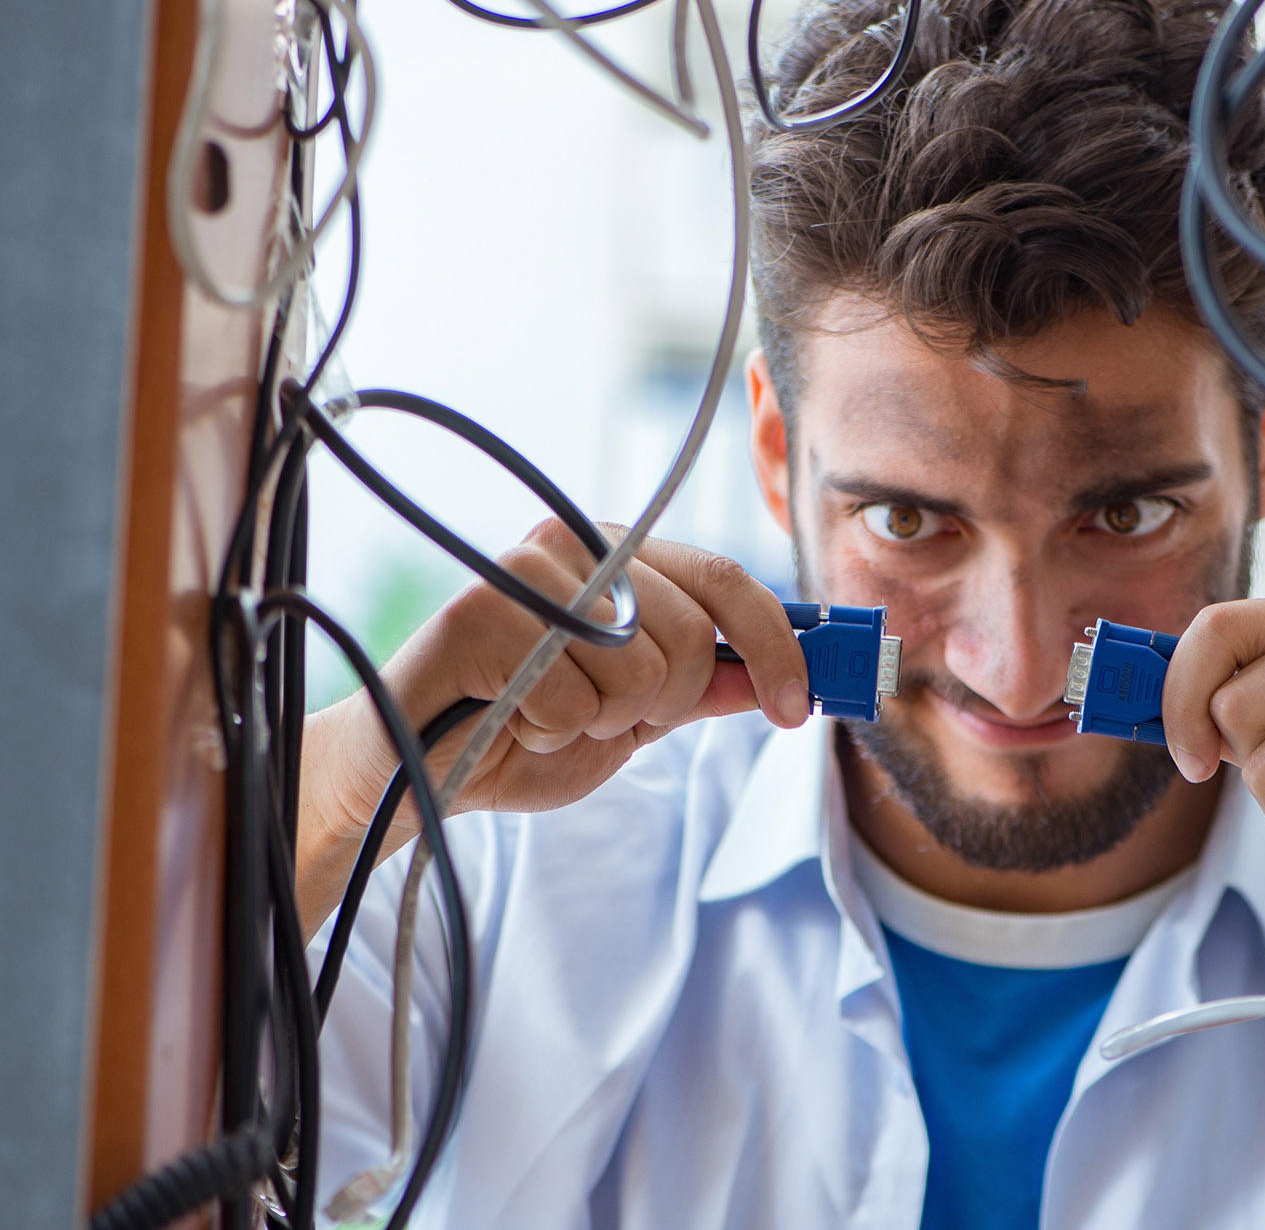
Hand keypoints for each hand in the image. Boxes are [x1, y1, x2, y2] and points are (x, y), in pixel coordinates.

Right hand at [305, 522, 807, 869]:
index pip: (728, 581)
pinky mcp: (482, 612)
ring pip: (642, 668)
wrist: (417, 770)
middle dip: (670, 703)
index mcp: (624, 556)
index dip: (777, 647)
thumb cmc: (523, 733)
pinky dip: (552, 730)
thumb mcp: (636, 717)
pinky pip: (573, 696)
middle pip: (696, 632)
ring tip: (553, 715)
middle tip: (615, 720)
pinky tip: (515, 717)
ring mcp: (529, 570)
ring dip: (606, 721)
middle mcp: (580, 544)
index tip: (796, 709)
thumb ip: (704, 687)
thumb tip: (786, 674)